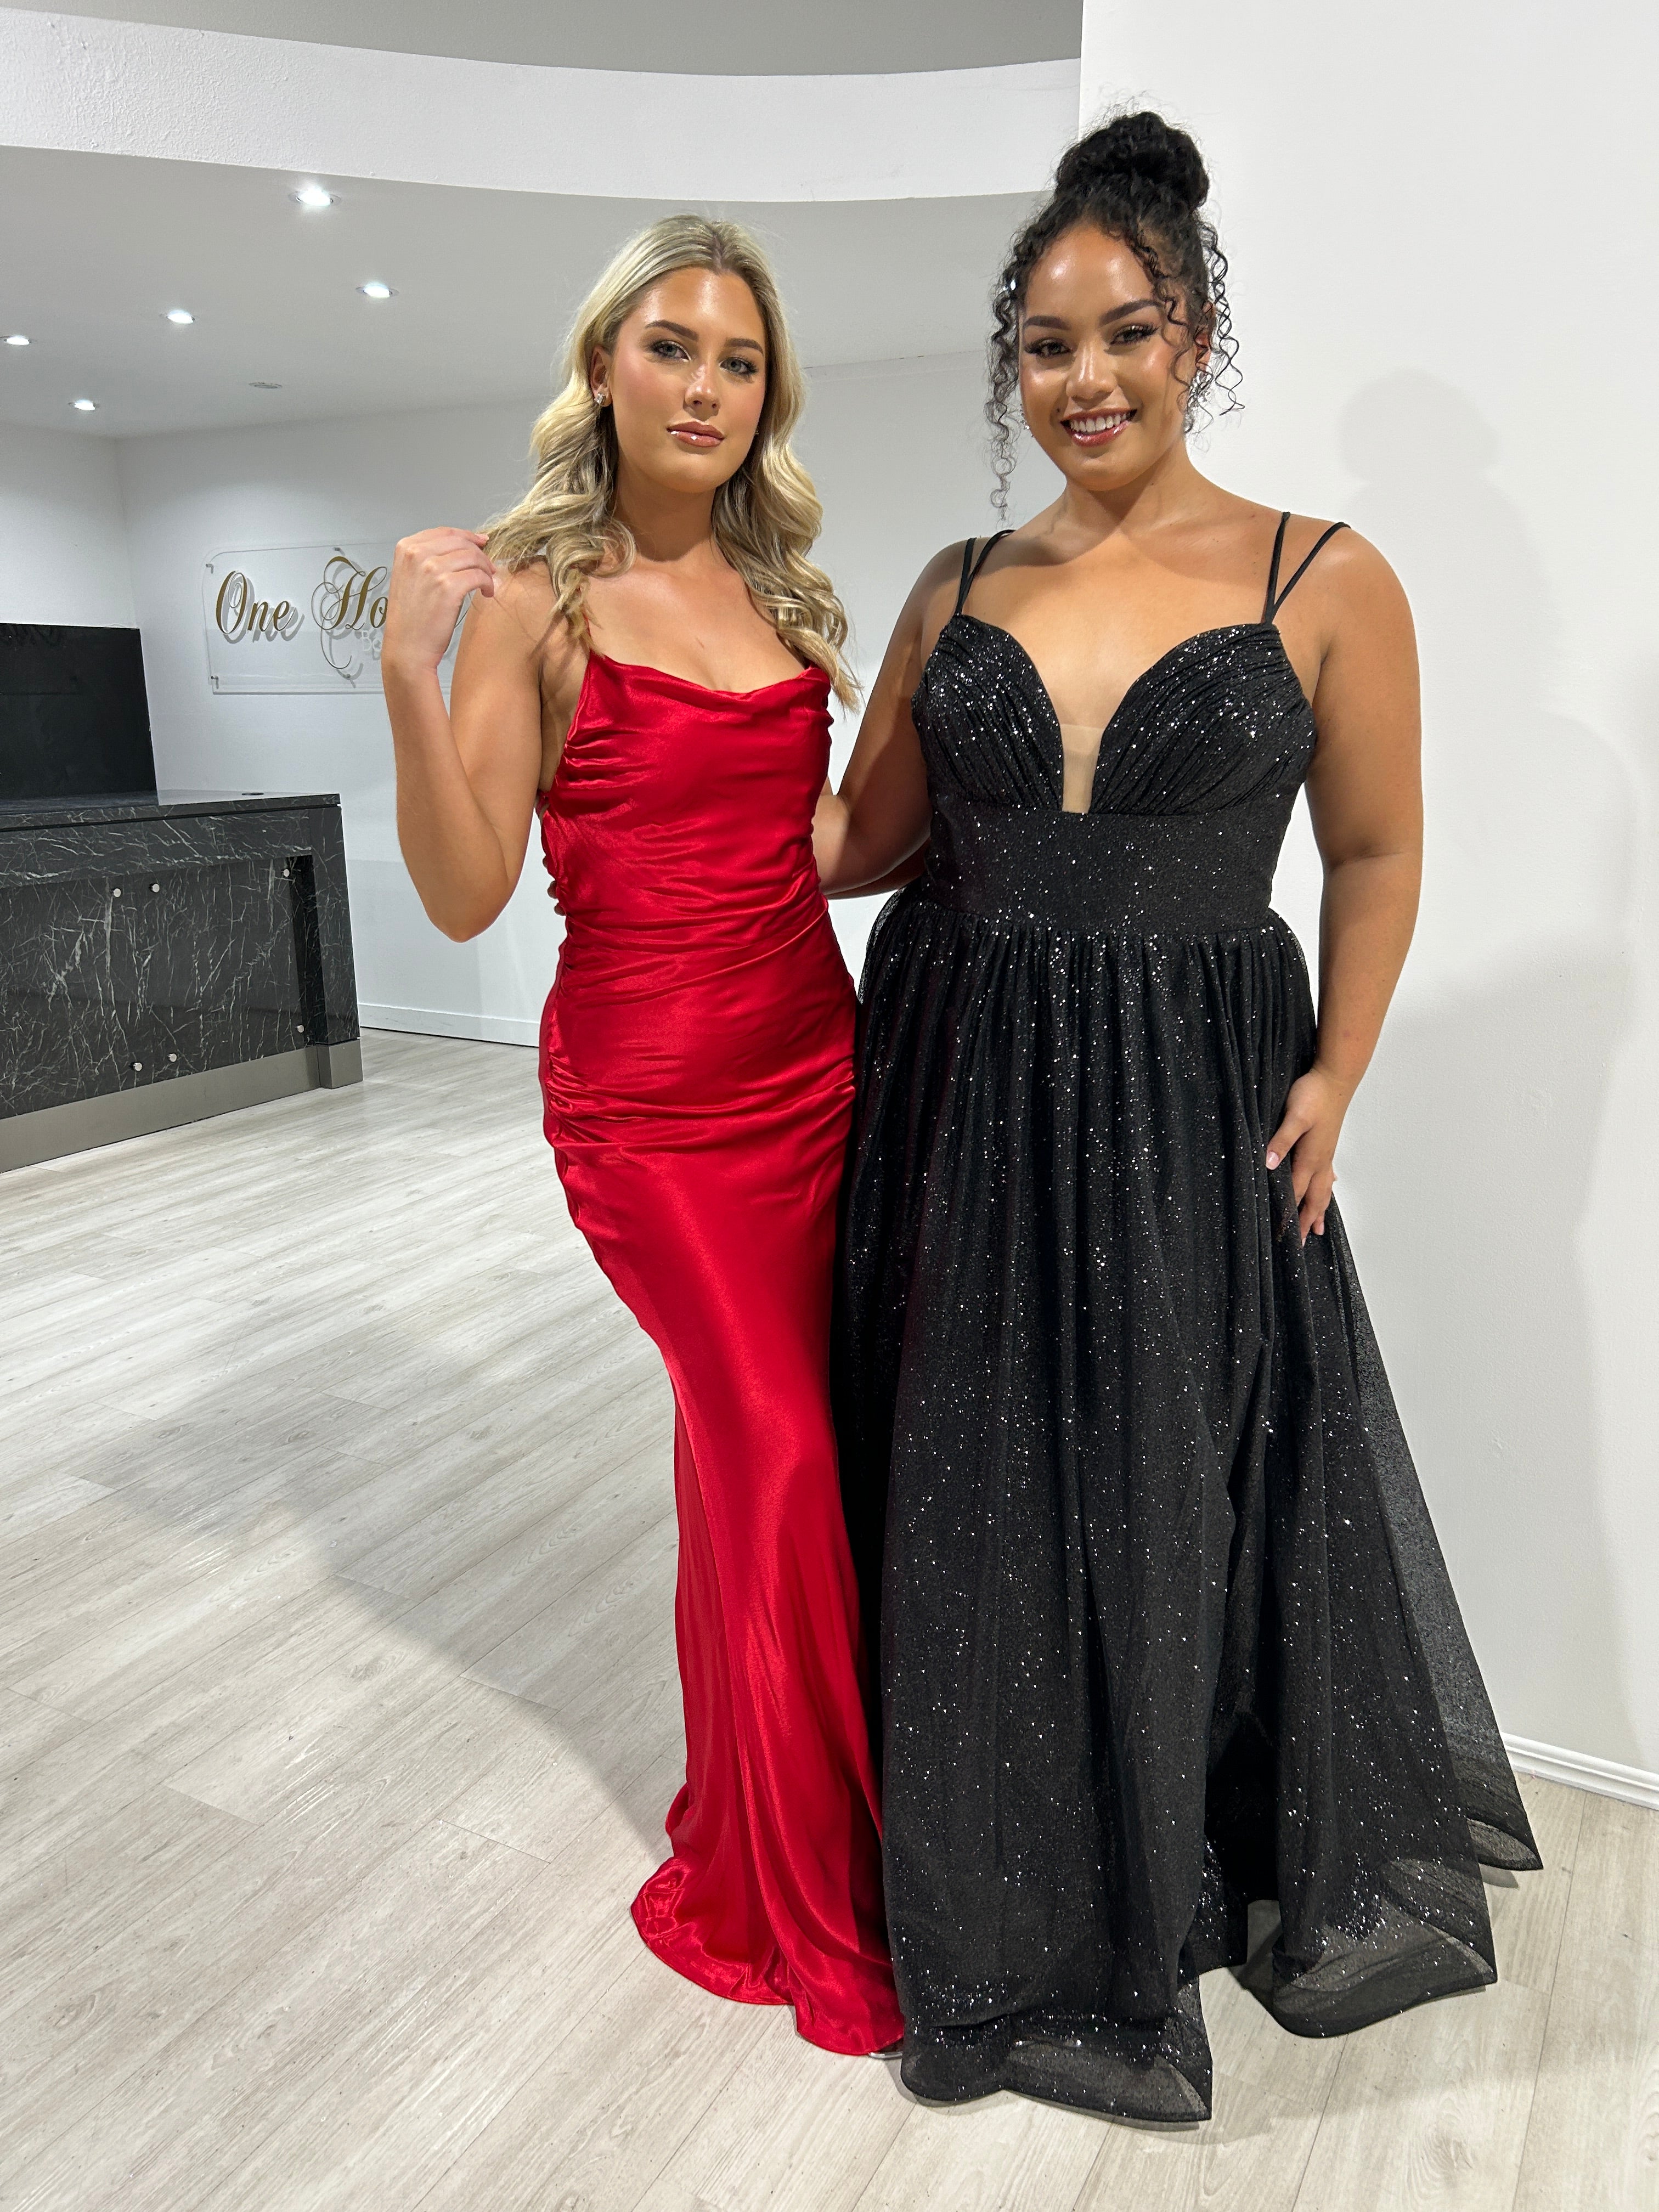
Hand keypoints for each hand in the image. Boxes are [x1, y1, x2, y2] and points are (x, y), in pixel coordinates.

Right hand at [384, 528, 497, 678]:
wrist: (407, 648)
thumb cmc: (412, 618)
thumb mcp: (411, 577)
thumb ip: (428, 558)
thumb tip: (463, 544)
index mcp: (406, 548)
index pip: (445, 532)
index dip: (467, 536)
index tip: (481, 543)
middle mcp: (417, 554)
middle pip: (461, 542)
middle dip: (480, 554)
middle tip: (489, 567)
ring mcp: (432, 569)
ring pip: (473, 557)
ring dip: (486, 570)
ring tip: (487, 584)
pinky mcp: (448, 587)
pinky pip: (478, 575)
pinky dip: (488, 583)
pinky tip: (487, 593)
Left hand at [1265, 1064, 1352, 1243]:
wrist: (1336, 1078)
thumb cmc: (1314, 1094)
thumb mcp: (1294, 1116)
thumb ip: (1281, 1139)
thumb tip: (1269, 1163)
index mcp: (1310, 1158)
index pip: (1295, 1195)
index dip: (1287, 1217)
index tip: (1281, 1237)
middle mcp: (1320, 1161)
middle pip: (1313, 1200)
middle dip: (1306, 1223)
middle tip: (1301, 1245)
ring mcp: (1326, 1154)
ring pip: (1323, 1190)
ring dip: (1319, 1211)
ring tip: (1319, 1229)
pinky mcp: (1327, 1145)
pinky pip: (1326, 1176)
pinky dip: (1325, 1189)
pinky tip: (1328, 1188)